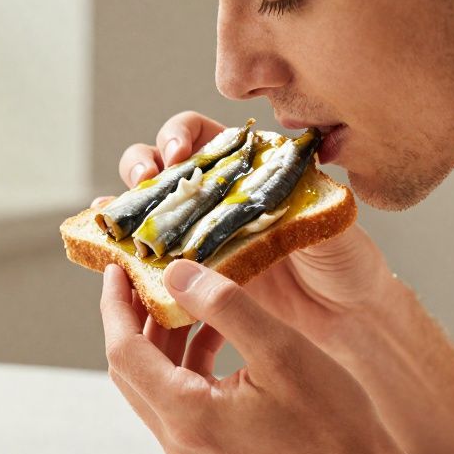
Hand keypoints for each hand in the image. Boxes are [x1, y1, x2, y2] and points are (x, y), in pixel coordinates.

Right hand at [98, 110, 396, 352]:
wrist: (344, 317)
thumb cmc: (344, 261)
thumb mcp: (330, 216)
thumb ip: (303, 196)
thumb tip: (271, 188)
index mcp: (247, 167)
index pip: (201, 135)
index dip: (181, 135)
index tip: (179, 154)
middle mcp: (217, 195)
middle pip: (161, 164)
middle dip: (141, 163)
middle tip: (146, 180)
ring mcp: (200, 234)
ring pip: (148, 208)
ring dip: (125, 206)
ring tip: (114, 215)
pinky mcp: (192, 275)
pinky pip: (153, 258)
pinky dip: (125, 250)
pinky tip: (109, 250)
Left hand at [100, 259, 412, 453]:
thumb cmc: (335, 427)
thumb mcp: (282, 350)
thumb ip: (224, 306)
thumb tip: (176, 273)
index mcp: (188, 417)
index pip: (123, 353)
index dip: (115, 306)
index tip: (117, 269)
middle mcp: (180, 444)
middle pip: (132, 372)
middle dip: (134, 320)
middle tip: (146, 277)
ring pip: (156, 388)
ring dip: (163, 342)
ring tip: (184, 298)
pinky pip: (181, 405)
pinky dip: (187, 367)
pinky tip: (214, 337)